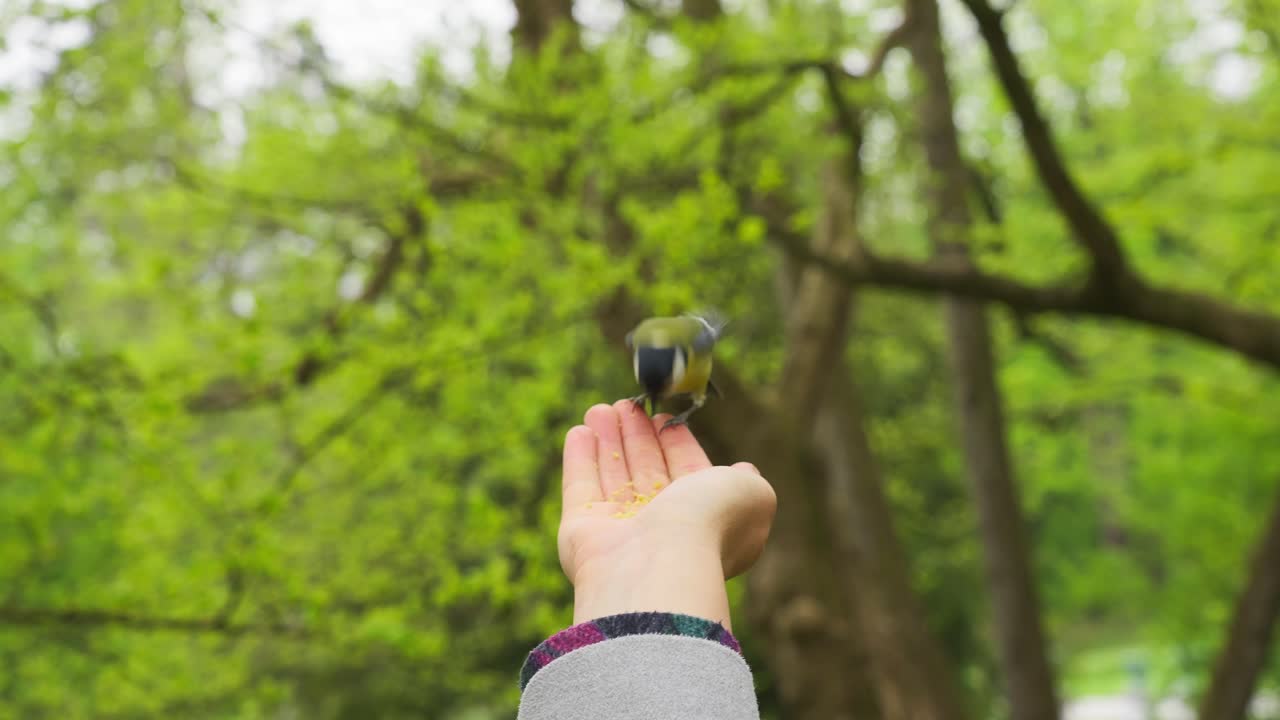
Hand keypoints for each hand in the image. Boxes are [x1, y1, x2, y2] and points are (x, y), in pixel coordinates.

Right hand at [557, 400, 776, 628]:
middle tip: (628, 404)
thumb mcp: (752, 494)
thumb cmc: (710, 524)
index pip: (687, 474)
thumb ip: (749, 481)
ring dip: (608, 439)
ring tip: (603, 408)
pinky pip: (581, 488)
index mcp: (704, 522)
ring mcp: (621, 533)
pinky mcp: (582, 532)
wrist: (660, 563)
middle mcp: (663, 530)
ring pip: (614, 476)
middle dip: (638, 436)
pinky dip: (580, 459)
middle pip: (647, 472)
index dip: (677, 444)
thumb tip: (745, 470)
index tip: (664, 418)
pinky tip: (580, 431)